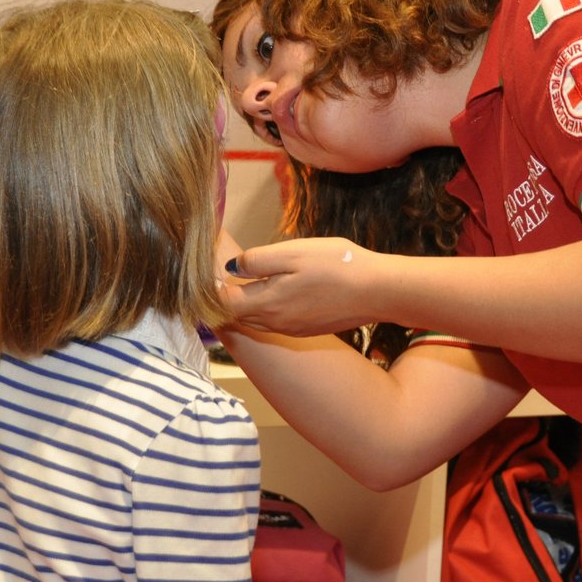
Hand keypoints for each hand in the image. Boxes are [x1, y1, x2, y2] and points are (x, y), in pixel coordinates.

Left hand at [222, 237, 381, 335]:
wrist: (378, 291)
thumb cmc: (337, 266)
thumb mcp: (292, 253)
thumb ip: (257, 261)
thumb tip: (230, 268)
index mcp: (267, 304)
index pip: (223, 303)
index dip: (210, 287)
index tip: (203, 269)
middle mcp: (275, 323)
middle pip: (236, 314)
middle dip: (224, 297)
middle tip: (216, 272)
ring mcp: (292, 329)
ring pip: (255, 319)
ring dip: (244, 303)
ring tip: (240, 280)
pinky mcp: (306, 329)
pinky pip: (274, 322)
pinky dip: (265, 308)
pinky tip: (273, 291)